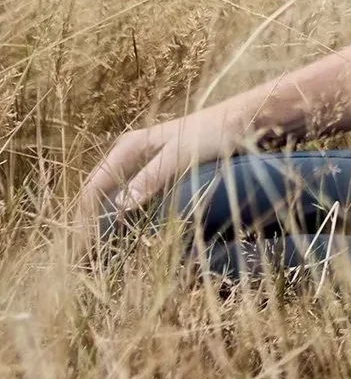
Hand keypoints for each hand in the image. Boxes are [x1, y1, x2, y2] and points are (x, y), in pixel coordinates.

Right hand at [75, 105, 243, 248]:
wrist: (239, 121)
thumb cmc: (210, 134)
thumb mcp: (180, 155)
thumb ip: (151, 178)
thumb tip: (120, 206)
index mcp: (128, 148)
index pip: (93, 188)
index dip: (84, 219)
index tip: (83, 249)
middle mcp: (129, 154)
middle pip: (98, 193)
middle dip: (89, 223)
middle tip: (86, 257)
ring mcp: (142, 163)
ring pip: (113, 196)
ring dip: (105, 221)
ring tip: (101, 251)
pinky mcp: (157, 172)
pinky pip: (131, 197)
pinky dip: (124, 215)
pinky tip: (126, 233)